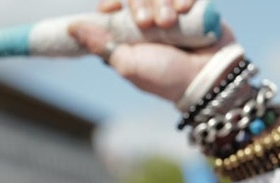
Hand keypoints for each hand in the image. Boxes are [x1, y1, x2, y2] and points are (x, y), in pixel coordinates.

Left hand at [68, 0, 235, 102]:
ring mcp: (171, 12)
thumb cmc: (166, 77)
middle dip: (140, 4)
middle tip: (149, 24)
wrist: (208, 78)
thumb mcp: (127, 63)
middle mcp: (148, 21)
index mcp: (129, 34)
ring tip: (170, 22)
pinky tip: (184, 11)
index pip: (113, 5)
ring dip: (161, 1)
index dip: (111, 3)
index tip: (112, 8)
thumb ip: (100, 43)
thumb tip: (72, 27)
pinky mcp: (193, 7)